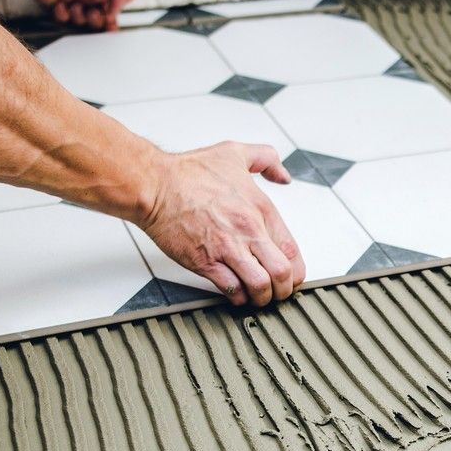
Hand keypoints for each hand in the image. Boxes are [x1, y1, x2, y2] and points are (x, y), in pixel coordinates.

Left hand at [34, 0, 135, 30]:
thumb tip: (117, 10)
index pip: (113, 10)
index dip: (112, 19)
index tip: (110, 22)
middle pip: (98, 20)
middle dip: (97, 20)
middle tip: (94, 12)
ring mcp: (75, 0)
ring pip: (81, 22)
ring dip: (80, 16)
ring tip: (77, 4)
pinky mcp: (60, 5)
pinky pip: (63, 19)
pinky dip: (64, 14)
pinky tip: (65, 4)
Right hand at [136, 143, 304, 306]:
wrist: (154, 185)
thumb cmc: (188, 173)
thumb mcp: (235, 153)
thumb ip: (266, 159)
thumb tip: (283, 175)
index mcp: (259, 208)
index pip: (292, 249)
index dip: (296, 270)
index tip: (291, 276)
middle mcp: (247, 230)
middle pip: (282, 272)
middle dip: (283, 289)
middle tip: (277, 292)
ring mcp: (227, 248)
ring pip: (260, 285)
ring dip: (263, 297)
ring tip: (258, 297)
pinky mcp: (205, 262)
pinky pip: (232, 289)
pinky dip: (238, 297)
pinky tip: (237, 293)